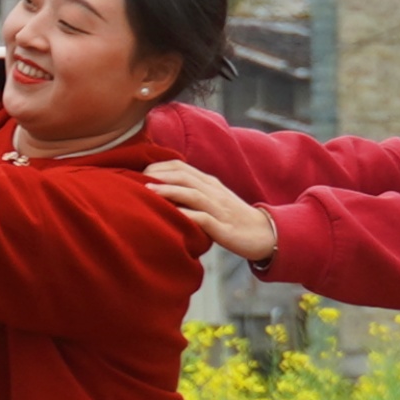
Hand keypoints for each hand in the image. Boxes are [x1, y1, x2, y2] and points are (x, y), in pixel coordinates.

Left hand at [143, 159, 281, 264]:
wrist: (263, 233)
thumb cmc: (231, 217)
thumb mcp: (211, 199)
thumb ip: (191, 191)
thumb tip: (161, 188)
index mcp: (209, 183)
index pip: (181, 167)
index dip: (159, 166)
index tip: (139, 171)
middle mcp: (213, 192)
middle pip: (184, 176)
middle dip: (159, 175)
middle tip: (135, 179)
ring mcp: (219, 209)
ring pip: (192, 194)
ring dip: (169, 191)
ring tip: (147, 191)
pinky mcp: (223, 227)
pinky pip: (203, 219)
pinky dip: (187, 215)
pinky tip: (171, 215)